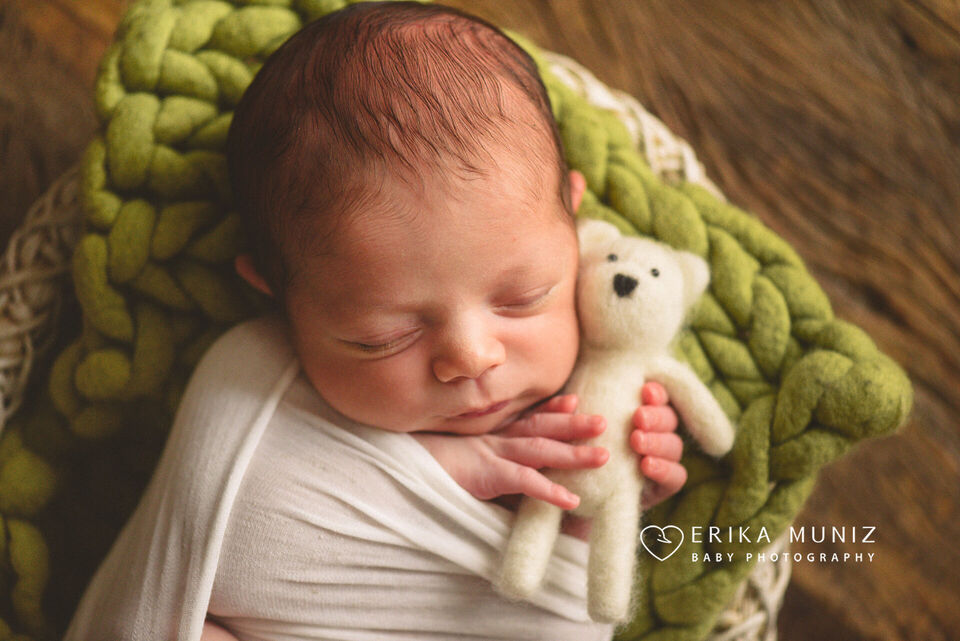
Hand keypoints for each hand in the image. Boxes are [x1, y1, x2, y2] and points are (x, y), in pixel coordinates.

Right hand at [412, 394, 607, 508]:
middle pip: (540, 426)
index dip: (551, 408)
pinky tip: (571, 499)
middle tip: (605, 421)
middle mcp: (494, 438)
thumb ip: (474, 452)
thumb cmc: (422, 460)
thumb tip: (493, 462)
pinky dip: (548, 489)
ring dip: (573, 452)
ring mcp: (491, 453)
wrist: (396, 466)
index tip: (574, 400)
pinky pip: (523, 481)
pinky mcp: (486, 475)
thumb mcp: (452, 451)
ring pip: (540, 449)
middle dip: (573, 423)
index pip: (524, 417)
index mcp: (488, 433)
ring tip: (603, 457)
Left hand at [559, 382, 684, 539]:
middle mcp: (656, 434)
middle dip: (656, 416)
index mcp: (640, 415)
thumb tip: (571, 400)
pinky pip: (676, 476)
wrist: (578, 499)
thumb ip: (574, 417)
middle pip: (669, 419)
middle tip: (638, 418)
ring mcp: (663, 460)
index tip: (644, 390)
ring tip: (637, 441)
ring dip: (658, 441)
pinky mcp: (664, 486)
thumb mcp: (574, 434)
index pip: (657, 399)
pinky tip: (646, 465)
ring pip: (674, 445)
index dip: (656, 393)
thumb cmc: (577, 457)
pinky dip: (665, 469)